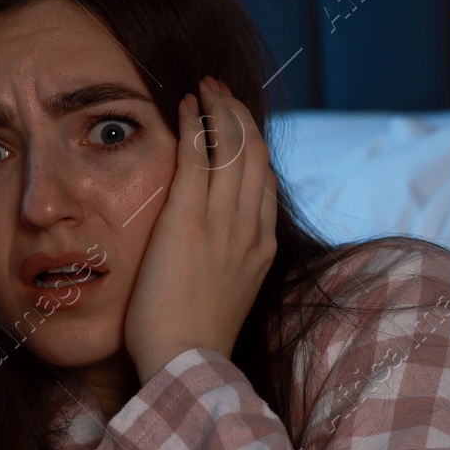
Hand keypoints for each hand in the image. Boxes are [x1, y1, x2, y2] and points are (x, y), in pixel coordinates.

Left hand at [123, 76, 279, 380]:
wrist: (187, 362)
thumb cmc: (196, 340)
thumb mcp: (229, 296)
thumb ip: (231, 264)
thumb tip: (219, 252)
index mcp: (262, 245)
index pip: (265, 180)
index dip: (253, 144)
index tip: (237, 125)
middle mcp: (250, 227)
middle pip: (256, 153)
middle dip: (240, 114)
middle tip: (219, 90)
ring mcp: (222, 221)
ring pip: (232, 146)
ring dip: (220, 109)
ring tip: (205, 87)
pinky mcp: (188, 220)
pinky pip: (196, 156)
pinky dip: (194, 124)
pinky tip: (185, 105)